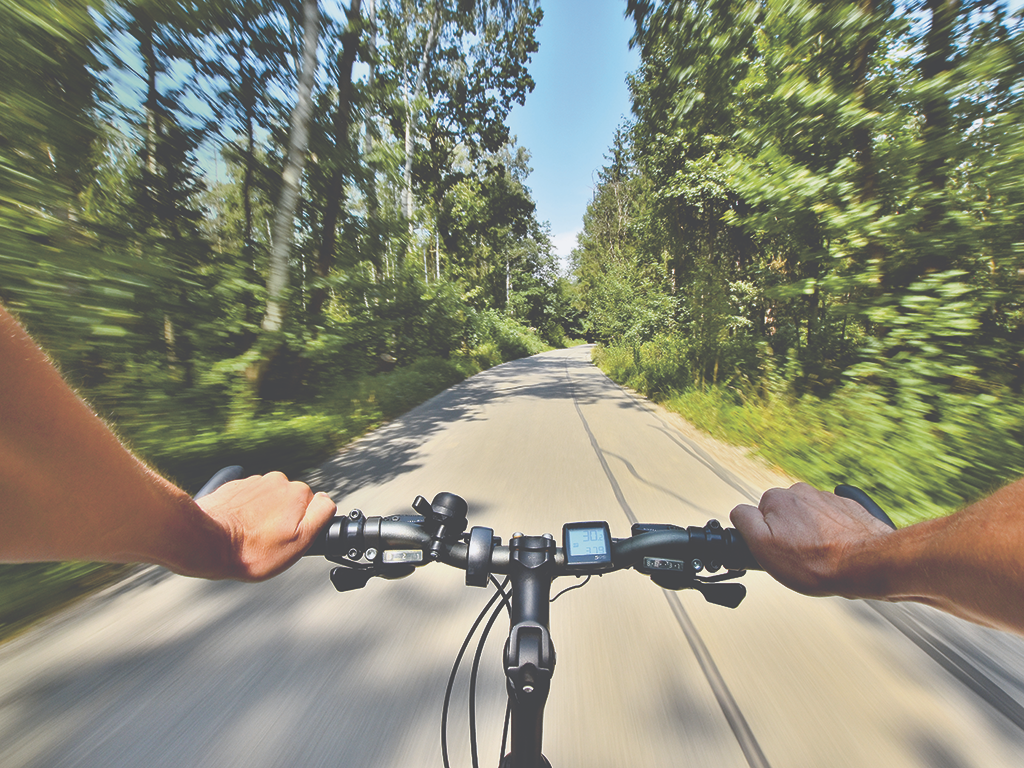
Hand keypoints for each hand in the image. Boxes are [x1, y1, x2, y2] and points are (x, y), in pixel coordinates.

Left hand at [193, 472, 336, 580]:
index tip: (290, 539)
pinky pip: (250, 499)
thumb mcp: (299, 542)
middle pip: (291, 502)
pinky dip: (247, 512)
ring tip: (251, 536)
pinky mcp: (235, 486)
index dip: (305, 526)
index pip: (315, 507)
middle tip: (269, 541)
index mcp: (298, 492)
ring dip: (265, 515)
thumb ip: (320, 516)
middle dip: (284, 519)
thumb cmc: (251, 550)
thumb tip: (327, 500)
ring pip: (270, 500)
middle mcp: (278, 481)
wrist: (205, 542)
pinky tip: (238, 528)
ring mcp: (255, 482)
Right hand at [730, 483, 894, 597]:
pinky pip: (832, 520)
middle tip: (797, 557)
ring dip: (810, 534)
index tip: (775, 550)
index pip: (757, 515)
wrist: (866, 564)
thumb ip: (744, 522)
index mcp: (778, 498)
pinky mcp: (850, 508)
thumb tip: (739, 511)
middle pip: (784, 515)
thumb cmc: (816, 562)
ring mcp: (828, 498)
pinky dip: (832, 533)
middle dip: (788, 533)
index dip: (763, 536)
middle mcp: (802, 492)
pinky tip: (836, 550)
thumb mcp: (762, 547)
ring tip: (819, 556)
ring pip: (808, 518)